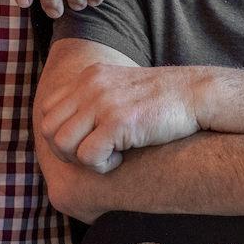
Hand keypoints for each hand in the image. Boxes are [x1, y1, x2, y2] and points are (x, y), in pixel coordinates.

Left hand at [36, 62, 203, 170]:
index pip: (47, 109)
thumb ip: (96, 101)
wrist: (196, 95)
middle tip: (94, 156)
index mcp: (89, 76)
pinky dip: (100, 166)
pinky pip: (87, 156)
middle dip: (65, 152)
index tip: (84, 143)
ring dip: (81, 160)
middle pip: (48, 129)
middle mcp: (90, 86)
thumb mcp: (121, 91)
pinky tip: (121, 160)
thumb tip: (75, 129)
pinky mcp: (117, 122)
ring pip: (62, 144)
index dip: (59, 133)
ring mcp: (102, 102)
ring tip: (108, 158)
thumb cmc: (163, 101)